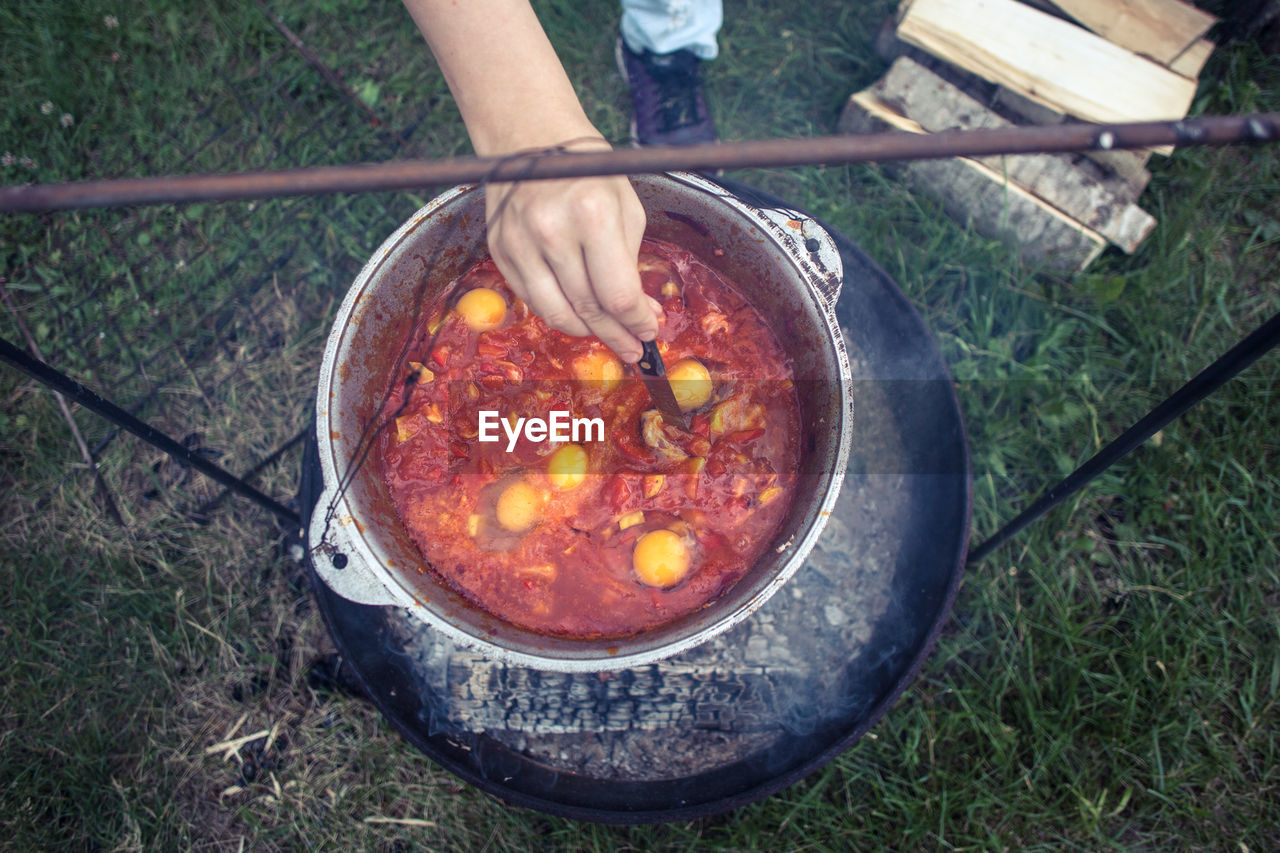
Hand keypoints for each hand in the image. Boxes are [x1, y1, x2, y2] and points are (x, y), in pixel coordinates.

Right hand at [484, 141, 658, 362]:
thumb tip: (640, 313)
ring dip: (586, 331)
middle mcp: (552, 230)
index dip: (637, 323)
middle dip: (616, 335)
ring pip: (556, 314)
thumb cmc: (588, 172)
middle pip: (588, 310)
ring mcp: (520, 242)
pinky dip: (557, 312)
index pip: (618, 294)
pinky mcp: (500, 249)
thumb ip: (632, 263)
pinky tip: (576, 311)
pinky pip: (532, 299)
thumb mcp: (626, 208)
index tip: (649, 333)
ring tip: (606, 333)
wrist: (531, 138)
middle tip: (633, 348)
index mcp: (593, 214)